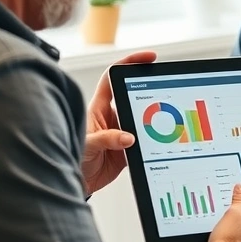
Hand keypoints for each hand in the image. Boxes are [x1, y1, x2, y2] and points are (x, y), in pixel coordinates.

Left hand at [81, 51, 156, 194]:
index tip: (148, 58)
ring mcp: (122, 132)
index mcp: (99, 108)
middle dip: (151, 92)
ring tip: (165, 123)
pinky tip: (160, 144)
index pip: (114, 77)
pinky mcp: (129, 149)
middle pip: (135, 96)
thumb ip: (107, 139)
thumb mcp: (88, 145)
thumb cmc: (75, 158)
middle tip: (165, 92)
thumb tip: (128, 137)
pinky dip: (154, 142)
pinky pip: (146, 141)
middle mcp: (112, 117)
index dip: (130, 63)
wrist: (79, 182)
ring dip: (154, 121)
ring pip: (143, 119)